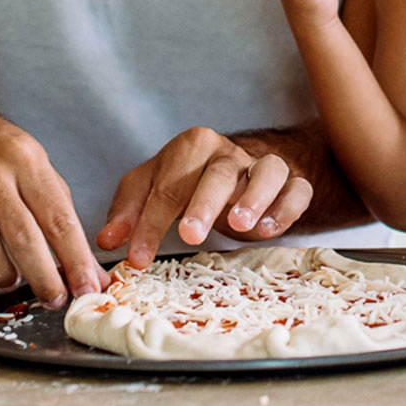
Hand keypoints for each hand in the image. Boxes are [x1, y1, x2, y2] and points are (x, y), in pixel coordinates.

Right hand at [0, 100, 103, 306]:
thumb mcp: (31, 165)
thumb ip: (59, 214)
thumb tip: (86, 268)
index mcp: (24, 159)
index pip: (58, 217)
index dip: (75, 259)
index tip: (88, 289)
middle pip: (21, 233)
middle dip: (43, 275)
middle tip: (54, 300)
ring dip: (0, 271)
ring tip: (11, 281)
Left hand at [97, 127, 314, 267]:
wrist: (235, 171)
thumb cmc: (186, 182)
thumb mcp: (150, 189)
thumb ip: (129, 212)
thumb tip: (108, 241)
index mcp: (191, 147)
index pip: (167, 185)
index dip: (149, 224)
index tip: (136, 258)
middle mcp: (228, 153)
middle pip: (219, 172)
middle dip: (204, 204)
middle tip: (189, 236)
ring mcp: (261, 166)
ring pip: (268, 170)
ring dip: (257, 197)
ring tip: (241, 227)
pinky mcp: (290, 183)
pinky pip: (298, 189)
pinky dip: (288, 207)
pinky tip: (268, 231)